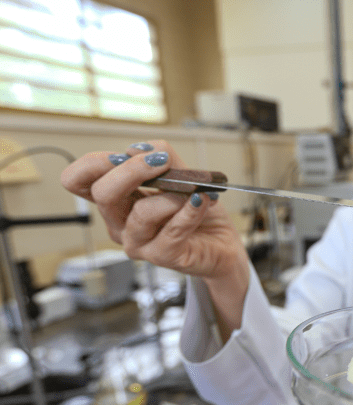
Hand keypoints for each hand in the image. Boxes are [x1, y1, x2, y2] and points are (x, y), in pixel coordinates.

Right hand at [61, 140, 250, 336]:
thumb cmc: (196, 209)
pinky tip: (201, 201)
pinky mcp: (162, 256)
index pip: (77, 180)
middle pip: (103, 193)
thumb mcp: (182, 175)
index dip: (93, 164)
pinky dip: (190, 211)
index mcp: (116, 200)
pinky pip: (173, 231)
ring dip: (173, 195)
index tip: (125, 155)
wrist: (221, 242)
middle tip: (162, 162)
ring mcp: (138, 242)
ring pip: (142, 213)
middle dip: (133, 170)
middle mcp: (119, 222)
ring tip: (194, 191)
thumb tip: (142, 149)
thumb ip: (164, 158)